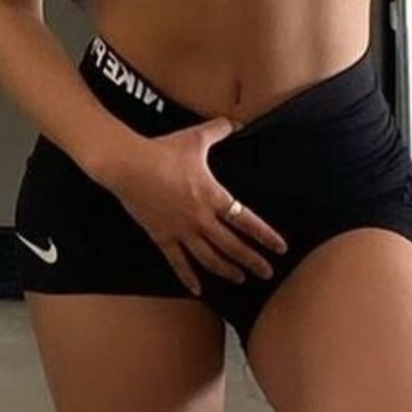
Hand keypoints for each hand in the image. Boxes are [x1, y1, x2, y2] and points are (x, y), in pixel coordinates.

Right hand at [106, 121, 287, 296]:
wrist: (131, 165)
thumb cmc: (164, 152)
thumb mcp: (195, 138)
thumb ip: (218, 130)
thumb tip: (236, 122)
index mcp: (212, 197)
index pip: (246, 221)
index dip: (265, 235)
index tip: (280, 248)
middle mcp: (201, 219)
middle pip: (232, 246)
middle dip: (252, 260)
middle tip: (267, 273)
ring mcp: (181, 231)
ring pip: (209, 258)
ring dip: (226, 270)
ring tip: (239, 279)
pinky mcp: (162, 237)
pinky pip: (177, 262)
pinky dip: (187, 277)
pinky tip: (197, 289)